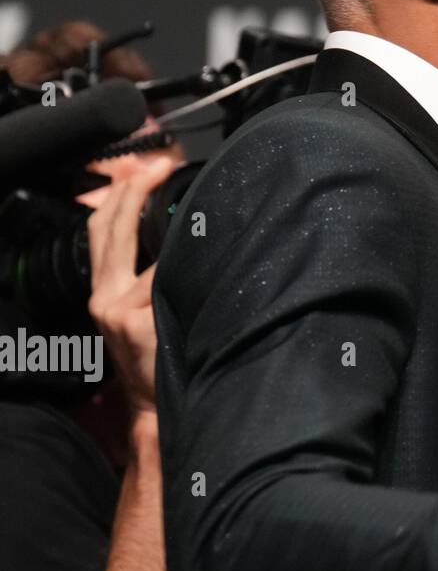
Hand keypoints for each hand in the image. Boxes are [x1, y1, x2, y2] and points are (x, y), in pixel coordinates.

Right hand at [86, 154, 176, 415]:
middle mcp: (105, 296)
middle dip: (131, 188)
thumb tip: (182, 235)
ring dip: (167, 217)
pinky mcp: (139, 320)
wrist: (158, 406)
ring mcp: (120, 308)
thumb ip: (153, 278)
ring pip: (141, 248)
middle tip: (157, 163)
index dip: (118, 193)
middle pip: (109, 227)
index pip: (101, 229)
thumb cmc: (162, 358)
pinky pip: (165, 275)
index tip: (141, 166)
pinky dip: (185, 255)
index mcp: (104, 290)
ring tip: (189, 191)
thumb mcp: (145, 314)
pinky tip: (204, 237)